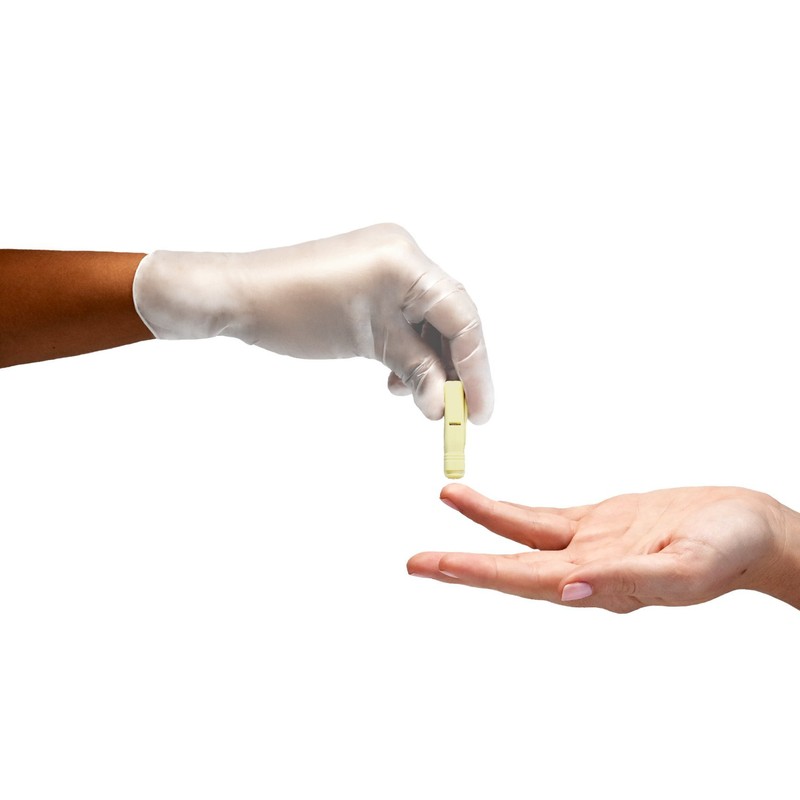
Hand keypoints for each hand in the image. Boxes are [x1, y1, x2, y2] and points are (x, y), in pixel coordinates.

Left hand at [132, 224, 492, 421]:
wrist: (241, 295)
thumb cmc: (292, 313)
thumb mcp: (365, 345)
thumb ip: (415, 372)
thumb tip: (446, 406)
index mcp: (405, 261)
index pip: (461, 316)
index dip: (476, 368)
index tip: (478, 412)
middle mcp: (404, 253)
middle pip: (451, 317)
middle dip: (457, 368)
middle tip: (461, 413)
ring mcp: (388, 262)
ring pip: (430, 320)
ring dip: (431, 362)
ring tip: (421, 399)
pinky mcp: (372, 276)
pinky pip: (407, 314)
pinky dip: (409, 348)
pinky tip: (397, 378)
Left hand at [408, 484, 799, 611]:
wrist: (751, 527)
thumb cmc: (729, 548)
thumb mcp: (684, 566)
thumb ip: (626, 579)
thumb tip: (568, 590)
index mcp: (600, 587)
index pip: (524, 580)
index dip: (477, 572)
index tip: (436, 566)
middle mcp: (584, 571)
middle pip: (510, 568)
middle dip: (460, 565)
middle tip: (414, 563)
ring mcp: (587, 546)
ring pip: (520, 538)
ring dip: (479, 527)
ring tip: (441, 510)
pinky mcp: (596, 523)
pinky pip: (541, 517)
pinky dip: (508, 512)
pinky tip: (480, 504)